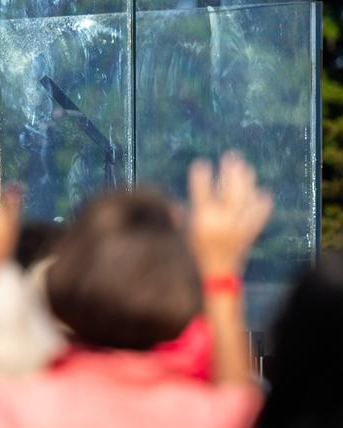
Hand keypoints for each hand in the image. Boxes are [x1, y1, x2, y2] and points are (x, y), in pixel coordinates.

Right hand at [187, 152, 272, 276]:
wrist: (212, 281)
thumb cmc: (189, 258)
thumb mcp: (178, 236)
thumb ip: (177, 219)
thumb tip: (174, 203)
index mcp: (201, 221)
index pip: (202, 191)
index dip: (201, 176)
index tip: (201, 163)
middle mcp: (222, 222)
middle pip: (228, 191)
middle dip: (230, 172)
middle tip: (231, 156)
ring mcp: (237, 229)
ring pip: (245, 200)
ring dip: (247, 182)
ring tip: (246, 167)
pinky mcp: (248, 236)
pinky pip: (259, 217)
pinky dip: (262, 205)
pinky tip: (263, 193)